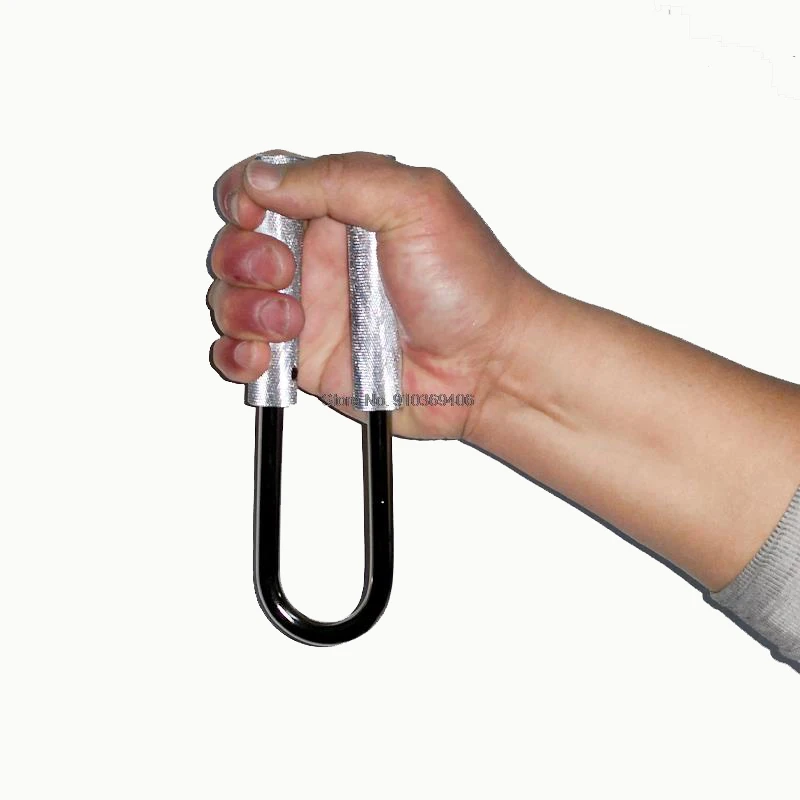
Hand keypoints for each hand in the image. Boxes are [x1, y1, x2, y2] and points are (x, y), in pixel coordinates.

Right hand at [207, 151, 546, 438]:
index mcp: (342, 210)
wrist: (489, 366)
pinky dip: (237, 355)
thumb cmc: (470, 288)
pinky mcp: (307, 359)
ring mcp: (311, 311)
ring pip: (232, 299)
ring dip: (243, 308)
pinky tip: (264, 354)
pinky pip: (245, 355)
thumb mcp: (416, 203)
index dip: (243, 195)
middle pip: (236, 243)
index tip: (252, 212)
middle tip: (280, 270)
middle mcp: (320, 259)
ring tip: (292, 321)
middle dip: (240, 255)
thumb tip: (265, 179)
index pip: (265, 186)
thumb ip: (338, 179)